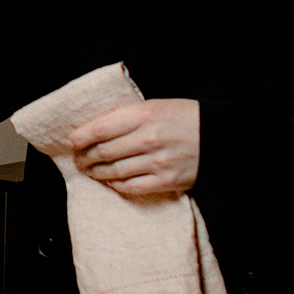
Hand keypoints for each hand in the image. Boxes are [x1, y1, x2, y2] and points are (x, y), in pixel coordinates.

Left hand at [66, 98, 199, 195]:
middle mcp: (149, 138)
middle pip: (104, 152)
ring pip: (115, 171)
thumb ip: (129, 117)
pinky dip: (117, 185)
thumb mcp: (157, 106)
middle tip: (78, 159)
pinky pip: (132, 187)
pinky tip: (111, 181)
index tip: (72, 140)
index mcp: (145, 115)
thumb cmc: (186, 118)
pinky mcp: (166, 180)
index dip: (81, 136)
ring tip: (90, 170)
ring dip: (97, 172)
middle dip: (86, 157)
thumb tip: (97, 129)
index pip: (101, 128)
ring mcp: (158, 162)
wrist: (222, 137)